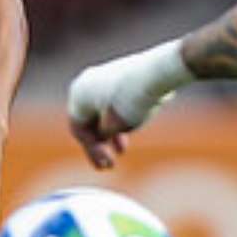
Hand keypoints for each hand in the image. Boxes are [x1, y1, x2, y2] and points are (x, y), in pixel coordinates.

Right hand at [66, 54, 173, 169]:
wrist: (158, 72)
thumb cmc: (133, 100)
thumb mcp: (115, 126)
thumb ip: (104, 134)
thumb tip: (104, 134)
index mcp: (78, 94)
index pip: (78, 129)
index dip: (91, 150)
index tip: (106, 164)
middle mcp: (86, 82)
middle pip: (88, 119)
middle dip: (100, 143)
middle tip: (110, 163)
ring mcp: (103, 75)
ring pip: (102, 110)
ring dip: (110, 132)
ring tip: (122, 149)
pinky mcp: (121, 73)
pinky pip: (114, 100)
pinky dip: (119, 116)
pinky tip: (132, 128)